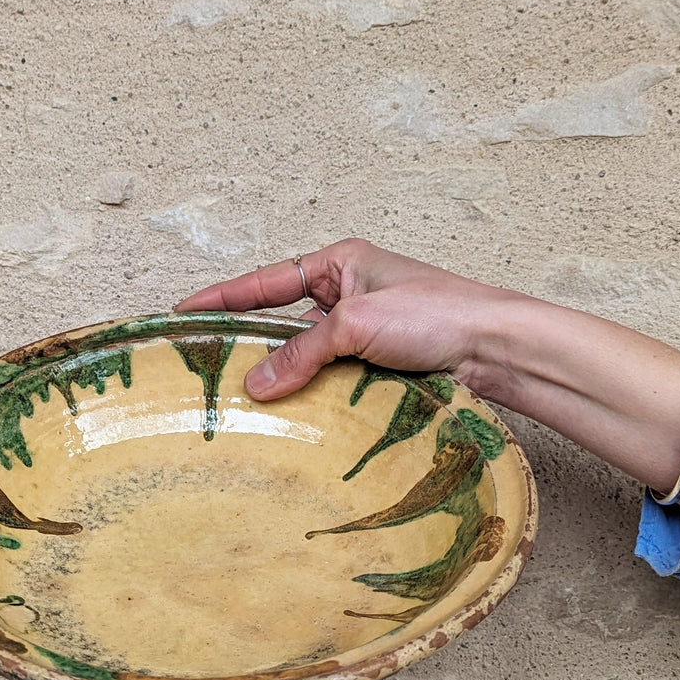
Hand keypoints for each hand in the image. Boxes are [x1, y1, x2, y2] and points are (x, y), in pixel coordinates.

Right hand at [176, 238, 679, 514]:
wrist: (500, 350)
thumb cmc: (437, 317)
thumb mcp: (358, 324)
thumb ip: (303, 353)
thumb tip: (256, 386)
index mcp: (341, 262)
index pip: (265, 281)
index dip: (221, 297)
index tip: (179, 313)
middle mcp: (349, 293)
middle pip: (282, 321)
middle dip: (247, 344)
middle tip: (201, 367)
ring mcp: (365, 332)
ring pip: (306, 356)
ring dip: (282, 377)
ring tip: (238, 401)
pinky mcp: (380, 365)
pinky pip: (331, 380)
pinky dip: (312, 396)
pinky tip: (289, 417)